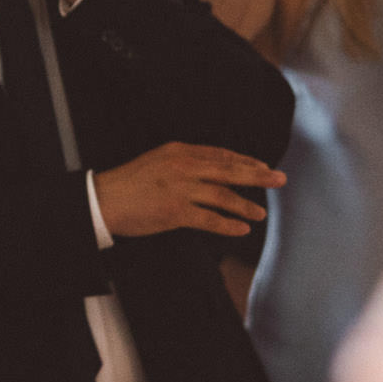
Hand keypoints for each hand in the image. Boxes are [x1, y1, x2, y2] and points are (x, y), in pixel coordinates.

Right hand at [95, 143, 286, 238]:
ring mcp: (180, 189)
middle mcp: (183, 167)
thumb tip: (213, 170)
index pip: (221, 154)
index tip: (263, 166)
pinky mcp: (175, 212)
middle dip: (258, 175)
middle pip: (229, 170)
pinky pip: (210, 219)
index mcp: (179, 151)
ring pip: (224, 196)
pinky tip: (242, 229)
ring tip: (261, 213)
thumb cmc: (129, 183)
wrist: (102, 199)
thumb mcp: (157, 161)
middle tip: (280, 180)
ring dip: (246, 205)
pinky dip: (229, 225)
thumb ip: (184, 163)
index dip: (245, 160)